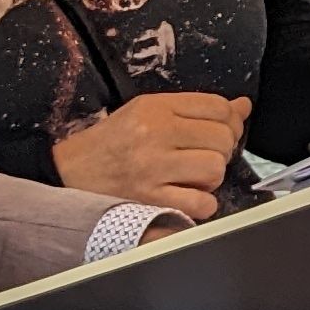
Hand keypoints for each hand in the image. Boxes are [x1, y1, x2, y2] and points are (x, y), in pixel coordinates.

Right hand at [50, 91, 248, 221]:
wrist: (68, 172)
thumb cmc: (111, 143)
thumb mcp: (147, 113)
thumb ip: (195, 109)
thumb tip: (242, 106)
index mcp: (155, 108)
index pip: (218, 107)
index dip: (230, 122)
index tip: (221, 132)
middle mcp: (155, 134)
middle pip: (222, 138)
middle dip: (221, 151)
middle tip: (202, 157)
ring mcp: (152, 168)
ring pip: (215, 169)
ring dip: (211, 178)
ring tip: (191, 177)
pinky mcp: (150, 199)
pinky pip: (201, 202)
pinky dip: (202, 203)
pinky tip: (186, 196)